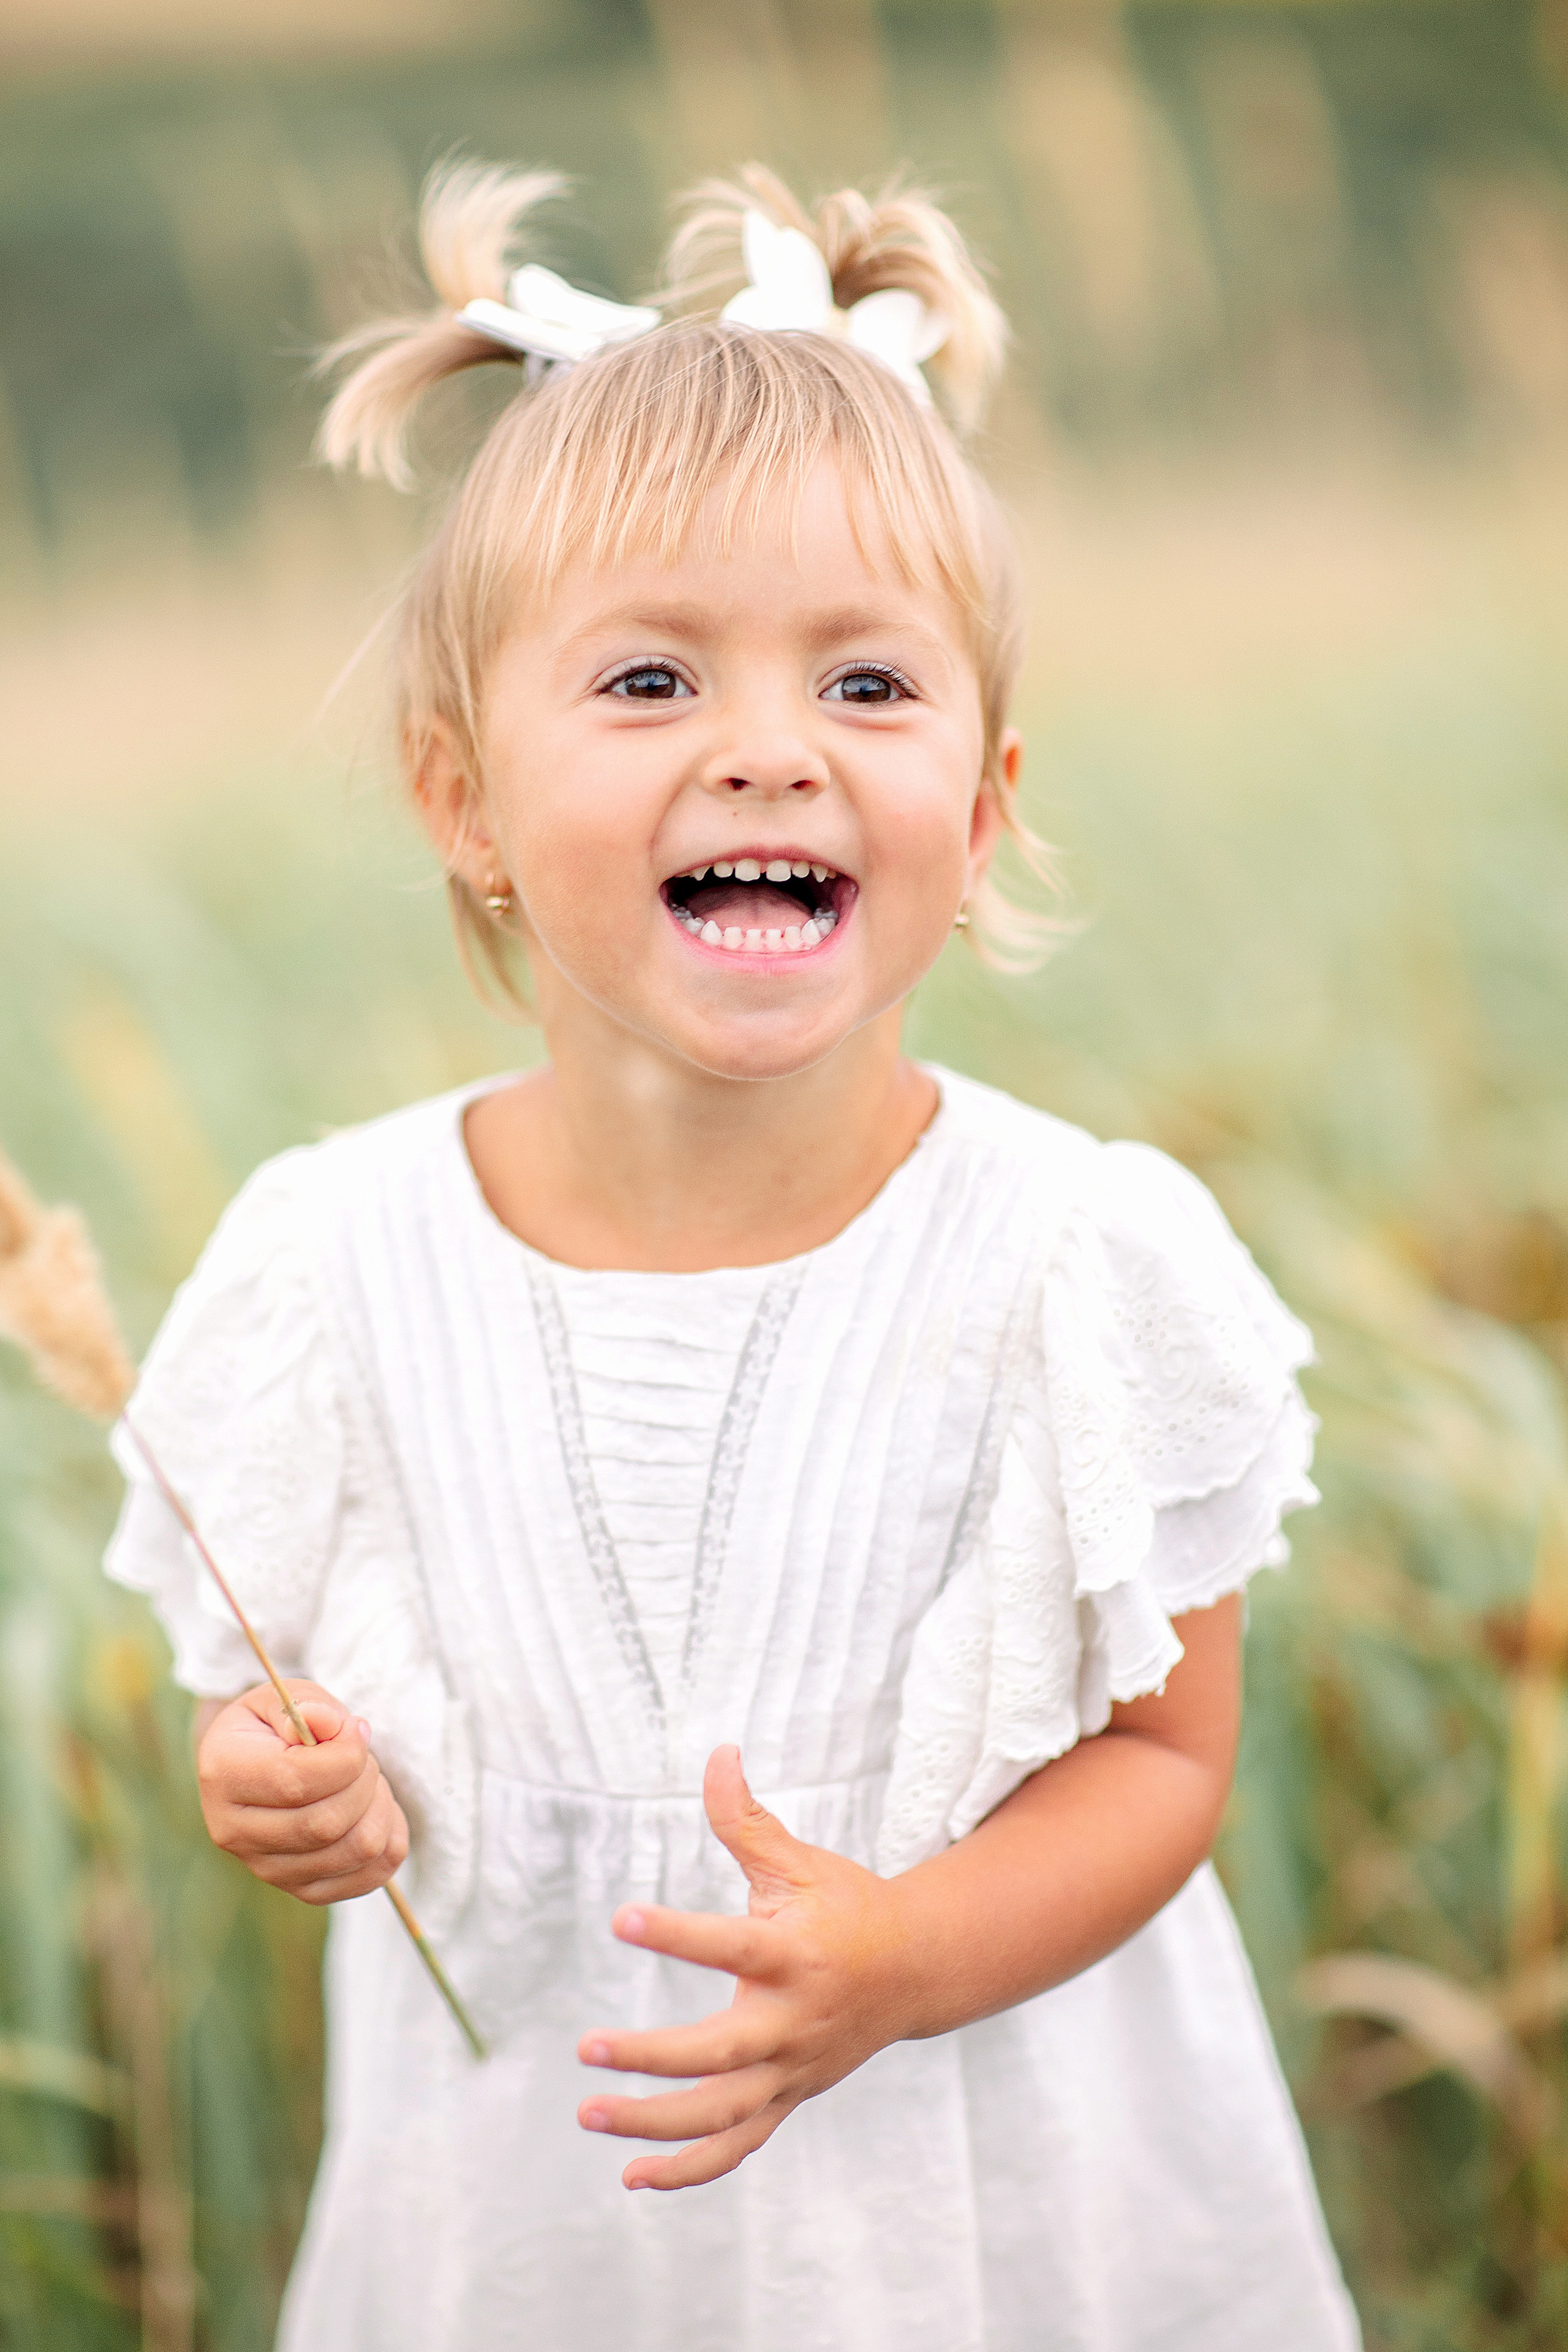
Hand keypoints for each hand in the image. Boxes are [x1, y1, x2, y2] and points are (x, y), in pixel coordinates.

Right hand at [195, 1679, 408, 1904]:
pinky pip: (369, 1876)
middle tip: (364, 1756)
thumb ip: (307, 1704)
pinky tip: (377, 1810)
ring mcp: (266, 1870)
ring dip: (381, 1807)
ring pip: (356, 1850)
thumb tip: (329, 1724)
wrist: (258, 1765)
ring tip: (368, 1781)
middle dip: (365, 1780)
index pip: (296, 1782)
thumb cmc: (276, 1726)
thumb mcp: (284, 1697)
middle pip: (327, 1823)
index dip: (345, 1756)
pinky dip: (390, 1839)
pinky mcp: (302, 1890)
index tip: (358, 1730)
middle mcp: (235, 1832)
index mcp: (224, 1775)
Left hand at [576, 1744, 911, 2191]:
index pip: (729, 1946)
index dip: (676, 1933)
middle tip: (586, 2048)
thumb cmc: (846, 1905)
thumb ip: (747, 1819)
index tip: (621, 1918)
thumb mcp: (800, 1860)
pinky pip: (738, 2145)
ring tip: (589, 2113)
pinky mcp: (788, 2098)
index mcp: (795, 1955)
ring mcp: (792, 2070)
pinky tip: (632, 2179)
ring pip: (722, 2114)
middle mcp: (794, 2022)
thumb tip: (715, 1752)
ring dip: (655, 2124)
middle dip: (652, 2058)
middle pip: (720, 2056)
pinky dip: (689, 2170)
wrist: (916, 1970)